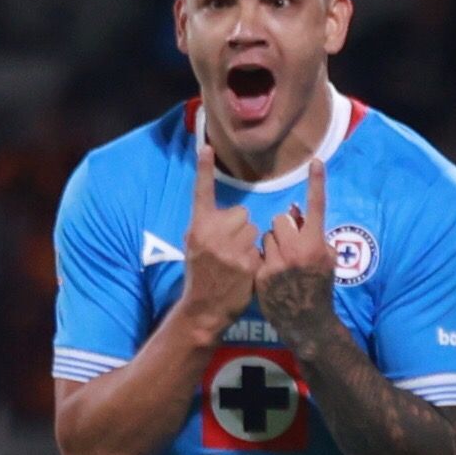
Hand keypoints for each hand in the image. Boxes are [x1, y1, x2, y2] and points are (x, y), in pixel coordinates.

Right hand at [179, 133, 259, 337]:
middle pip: (242, 213)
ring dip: (250, 242)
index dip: (204, 169)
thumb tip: (225, 215)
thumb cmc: (200, 275)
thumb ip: (207, 227)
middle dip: (240, 228)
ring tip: (237, 261)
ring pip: (254, 230)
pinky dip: (257, 258)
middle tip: (230, 248)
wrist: (204, 308)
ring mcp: (230, 249)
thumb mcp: (194, 247)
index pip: (202, 193)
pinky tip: (244, 272)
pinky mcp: (247, 263)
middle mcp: (212, 235)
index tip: (207, 146)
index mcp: (198, 227)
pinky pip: (261, 248)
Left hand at [255, 154, 334, 334]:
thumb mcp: (327, 261)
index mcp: (316, 244)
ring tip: (279, 263)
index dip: (317, 183)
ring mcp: (278, 262)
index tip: (315, 162)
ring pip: (267, 235)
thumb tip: (301, 216)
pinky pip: (259, 253)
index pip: (316, 207)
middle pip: (281, 220)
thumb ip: (316, 236)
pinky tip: (271, 276)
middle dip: (283, 228)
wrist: (306, 322)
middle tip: (287, 244)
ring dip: (271, 243)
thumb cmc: (319, 289)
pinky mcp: (262, 274)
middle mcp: (297, 250)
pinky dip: (263, 260)